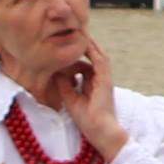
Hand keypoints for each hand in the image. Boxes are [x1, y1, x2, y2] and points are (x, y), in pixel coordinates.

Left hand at [41, 38, 132, 162]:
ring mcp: (105, 79)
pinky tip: (84, 42)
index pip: (87, 65)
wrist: (99, 130)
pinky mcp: (106, 80)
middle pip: (94, 57)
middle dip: (86, 45)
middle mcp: (101, 80)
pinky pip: (100, 60)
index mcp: (94, 85)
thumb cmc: (87, 120)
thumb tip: (57, 72)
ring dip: (90, 44)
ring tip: (80, 32)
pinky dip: (92, 51)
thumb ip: (65, 85)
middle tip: (75, 32)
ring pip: (98, 55)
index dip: (78, 56)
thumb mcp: (71, 99)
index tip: (67, 46)